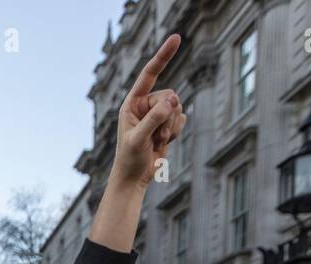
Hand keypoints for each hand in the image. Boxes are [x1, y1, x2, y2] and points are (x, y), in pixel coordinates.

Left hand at [112, 34, 185, 189]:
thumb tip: (173, 99)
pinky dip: (175, 133)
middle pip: (170, 96)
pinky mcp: (166, 124)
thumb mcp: (139, 139)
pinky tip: (162, 144)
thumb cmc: (129, 159)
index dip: (163, 56)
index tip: (177, 38)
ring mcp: (157, 114)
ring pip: (177, 108)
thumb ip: (155, 118)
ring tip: (156, 142)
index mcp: (132, 103)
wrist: (134, 178)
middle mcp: (144, 105)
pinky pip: (181, 119)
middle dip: (166, 117)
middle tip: (156, 136)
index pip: (149, 74)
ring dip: (170, 128)